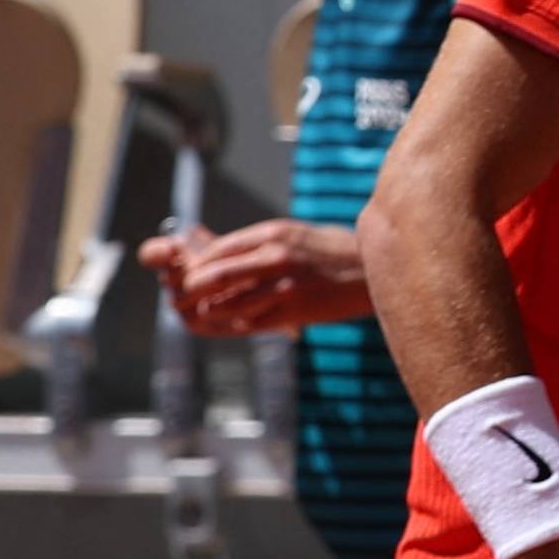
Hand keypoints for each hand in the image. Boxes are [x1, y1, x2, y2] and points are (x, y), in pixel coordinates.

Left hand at [141, 218, 363, 335]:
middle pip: (215, 276)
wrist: (374, 270)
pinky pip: (253, 322)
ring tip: (203, 312)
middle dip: (193, 289)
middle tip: (184, 296)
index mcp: (272, 235)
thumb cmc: (334, 250)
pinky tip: (231, 322)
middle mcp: (275, 258)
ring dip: (211, 311)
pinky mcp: (296, 311)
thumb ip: (260, 243)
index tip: (188, 273)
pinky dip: (236, 324)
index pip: (219, 250)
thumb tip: (224, 253)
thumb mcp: (294, 234)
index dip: (197, 265)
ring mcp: (285, 287)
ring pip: (229, 304)